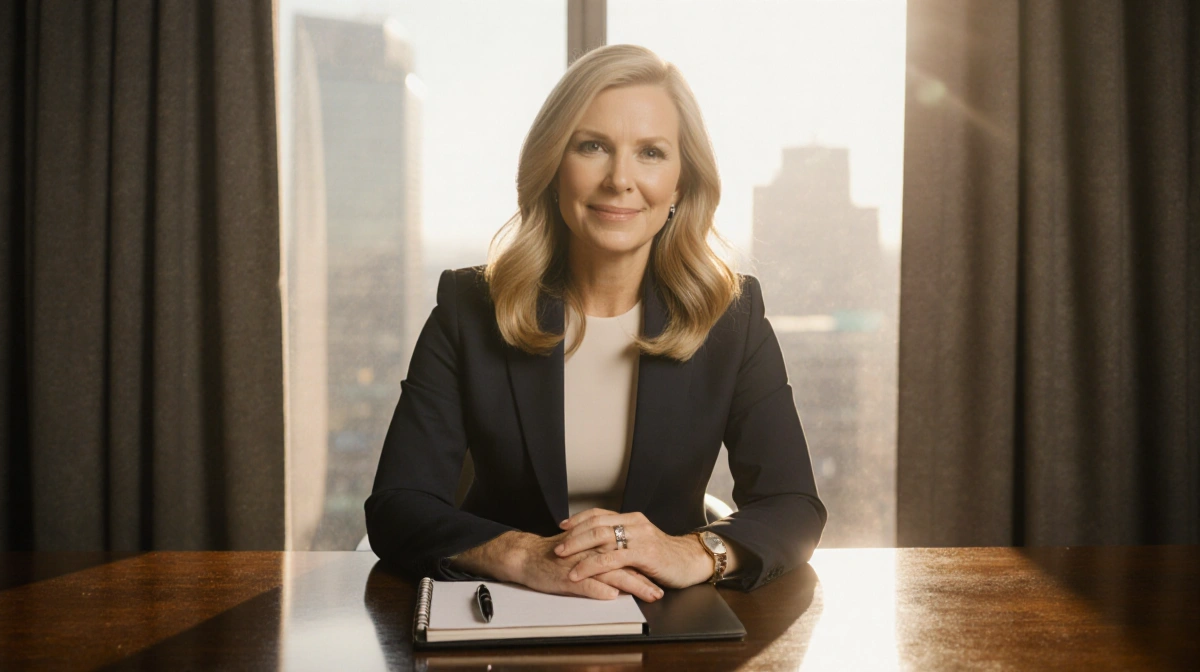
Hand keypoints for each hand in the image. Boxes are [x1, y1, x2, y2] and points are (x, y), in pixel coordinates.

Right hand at [509, 531, 665, 601]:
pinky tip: (612, 595)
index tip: (661, 577)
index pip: (627, 553)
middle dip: (645, 578)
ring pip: (611, 572)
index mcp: (597, 543)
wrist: (528, 555)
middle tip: (660, 591)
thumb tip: (625, 567)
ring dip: (631, 585)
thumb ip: (604, 554)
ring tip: (647, 595)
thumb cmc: (556, 554)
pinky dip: (599, 588)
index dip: (645, 566)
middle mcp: (592, 550)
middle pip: (625, 562)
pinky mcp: (567, 575)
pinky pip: (586, 582)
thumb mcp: (584, 549)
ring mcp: (580, 562)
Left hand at [554, 509, 712, 589]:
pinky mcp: (643, 554)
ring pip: (601, 538)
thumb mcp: (641, 542)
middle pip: (596, 524)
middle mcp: (634, 523)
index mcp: (631, 518)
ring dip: (578, 549)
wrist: (691, 562)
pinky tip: (580, 572)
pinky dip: (592, 565)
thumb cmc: (665, 556)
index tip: (562, 526)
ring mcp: (639, 537)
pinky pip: (611, 558)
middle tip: (557, 545)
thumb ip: (622, 539)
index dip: (579, 519)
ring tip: (562, 558)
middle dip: (573, 535)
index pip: (599, 514)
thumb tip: (597, 542)